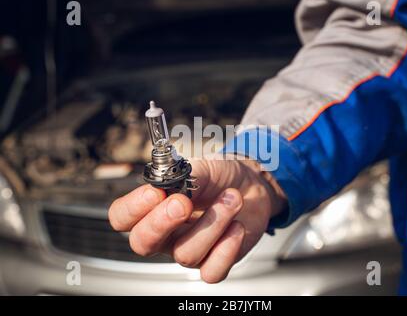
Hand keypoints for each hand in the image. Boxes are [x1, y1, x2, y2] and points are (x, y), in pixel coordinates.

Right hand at [108, 157, 285, 282]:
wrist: (252, 186)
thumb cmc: (220, 178)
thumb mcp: (202, 168)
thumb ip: (184, 175)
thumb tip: (168, 184)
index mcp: (154, 208)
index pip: (122, 217)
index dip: (132, 208)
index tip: (154, 191)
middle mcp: (166, 234)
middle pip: (143, 243)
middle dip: (161, 223)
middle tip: (183, 202)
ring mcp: (190, 250)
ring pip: (185, 254)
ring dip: (212, 224)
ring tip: (231, 198)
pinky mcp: (215, 262)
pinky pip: (211, 271)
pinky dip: (227, 248)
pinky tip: (237, 226)